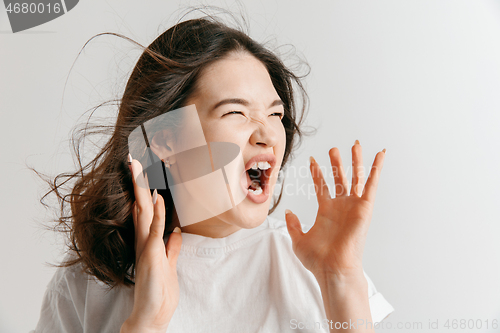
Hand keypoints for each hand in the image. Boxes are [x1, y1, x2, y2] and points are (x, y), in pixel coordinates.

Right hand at [121, 155, 181, 332]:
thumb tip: (177, 231)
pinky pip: (155, 229)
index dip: (144, 190)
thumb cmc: (159, 290)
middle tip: (133, 160)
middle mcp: (143, 239)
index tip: (143, 171)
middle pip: (141, 205)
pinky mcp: (151, 254)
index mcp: (148, 240)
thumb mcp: (169, 262)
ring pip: (145, 211)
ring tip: (138, 168)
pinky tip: (159, 197)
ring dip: (142, 189)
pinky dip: (158, 212)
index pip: (146, 210)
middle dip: (137, 182)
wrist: (152, 313)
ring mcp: (145, 245)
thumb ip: (172, 247)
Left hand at [285, 141, 385, 280]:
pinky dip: (376, 169)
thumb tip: (288, 212)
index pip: (322, 186)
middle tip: (334, 149)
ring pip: (356, 178)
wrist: (333, 269)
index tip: (313, 160)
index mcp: (327, 211)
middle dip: (337, 163)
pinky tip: (380, 155)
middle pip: (340, 179)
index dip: (317, 173)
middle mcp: (341, 206)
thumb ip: (293, 224)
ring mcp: (353, 206)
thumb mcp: (298, 240)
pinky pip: (372, 184)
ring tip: (355, 144)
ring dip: (356, 161)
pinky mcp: (365, 207)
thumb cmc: (318, 260)